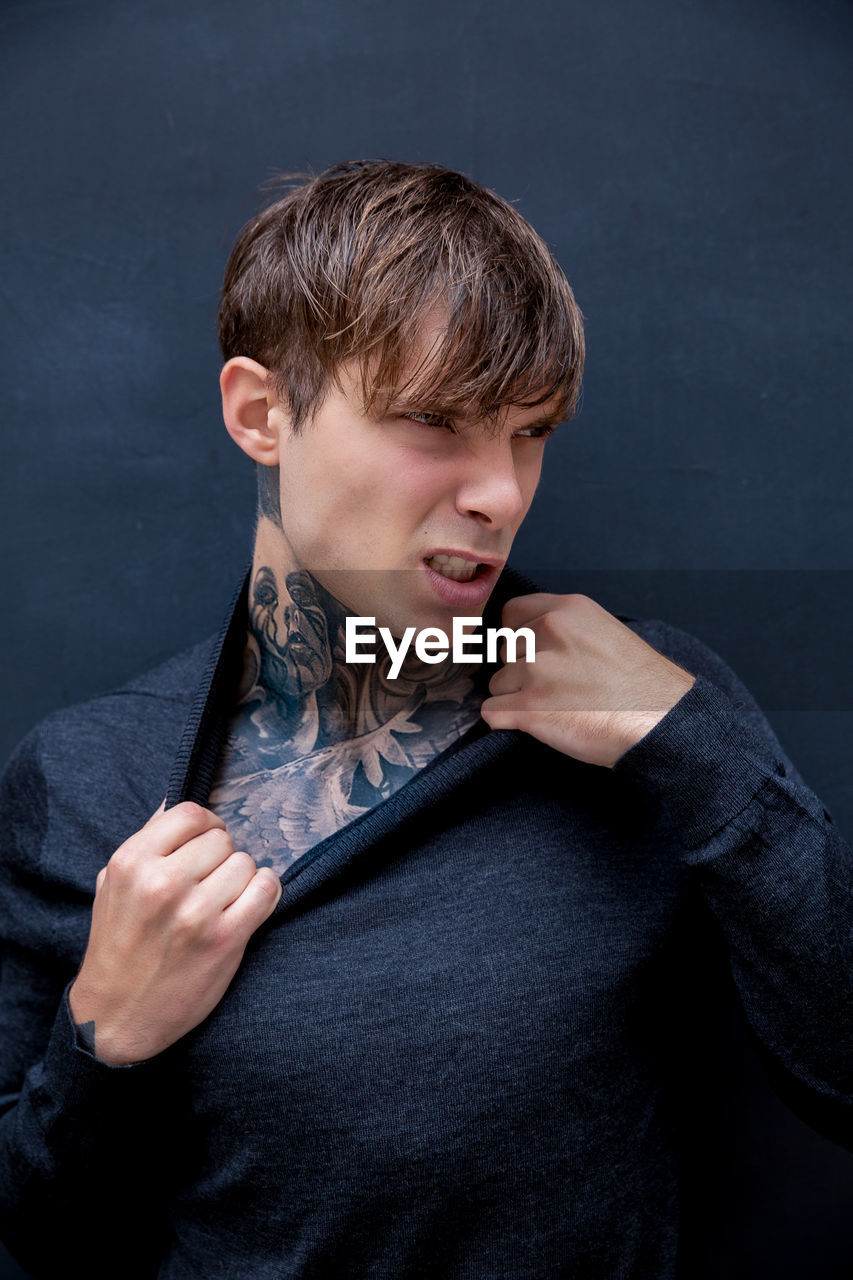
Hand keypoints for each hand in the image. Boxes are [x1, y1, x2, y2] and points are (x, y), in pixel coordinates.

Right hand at [68, 801, 281, 1064]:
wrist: (115, 1017)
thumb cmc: (118, 947)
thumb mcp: (113, 886)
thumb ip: (146, 845)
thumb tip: (177, 802)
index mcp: (131, 862)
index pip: (190, 813)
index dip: (206, 826)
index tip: (208, 843)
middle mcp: (162, 883)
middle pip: (222, 840)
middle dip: (221, 858)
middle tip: (210, 883)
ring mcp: (195, 912)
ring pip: (246, 863)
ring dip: (242, 880)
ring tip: (223, 902)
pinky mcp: (224, 940)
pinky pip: (266, 890)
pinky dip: (265, 893)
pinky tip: (249, 906)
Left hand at [480, 593, 695, 767]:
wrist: (662, 721)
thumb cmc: (640, 685)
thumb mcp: (605, 632)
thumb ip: (565, 628)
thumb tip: (529, 638)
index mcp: (567, 610)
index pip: (512, 614)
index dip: (520, 638)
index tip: (536, 655)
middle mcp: (548, 632)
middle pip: (504, 651)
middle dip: (520, 671)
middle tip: (556, 688)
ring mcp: (536, 670)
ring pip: (497, 684)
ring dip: (516, 699)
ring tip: (555, 708)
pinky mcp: (529, 708)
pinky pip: (491, 713)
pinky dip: (507, 723)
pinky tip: (536, 724)